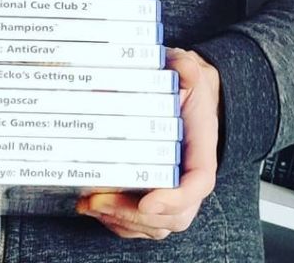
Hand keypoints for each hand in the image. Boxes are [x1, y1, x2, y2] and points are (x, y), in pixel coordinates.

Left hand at [76, 47, 218, 238]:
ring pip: (155, 225)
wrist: (192, 95)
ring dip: (122, 221)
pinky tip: (95, 208)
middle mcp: (190, 178)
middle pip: (173, 215)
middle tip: (100, 201)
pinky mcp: (155, 194)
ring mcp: (173, 190)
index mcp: (202, 151)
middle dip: (135, 216)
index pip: (197, 184)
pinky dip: (119, 222)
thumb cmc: (190, 88)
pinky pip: (141, 222)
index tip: (148, 202)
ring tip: (91, 205)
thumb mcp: (190, 70)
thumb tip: (182, 68)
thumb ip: (187, 68)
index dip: (174, 198)